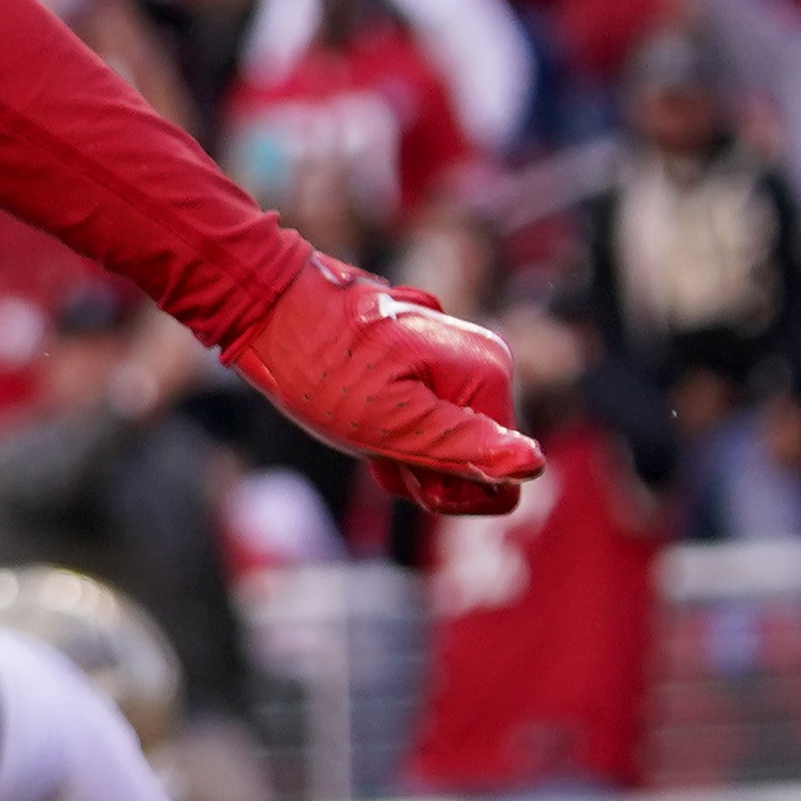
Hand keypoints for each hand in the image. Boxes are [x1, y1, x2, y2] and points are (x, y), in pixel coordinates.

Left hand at [229, 257, 534, 515]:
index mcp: (488, 374)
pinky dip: (392, 434)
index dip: (450, 490)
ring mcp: (456, 362)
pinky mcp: (428, 365)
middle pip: (477, 464)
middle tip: (375, 446)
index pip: (505, 480)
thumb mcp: (390, 423)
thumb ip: (463, 448)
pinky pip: (426, 425)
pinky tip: (360, 417)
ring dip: (403, 454)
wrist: (267, 310)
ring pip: (448, 449)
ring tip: (362, 428)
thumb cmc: (322, 369)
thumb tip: (533, 466)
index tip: (403, 467)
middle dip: (425, 471)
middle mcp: (483, 362)